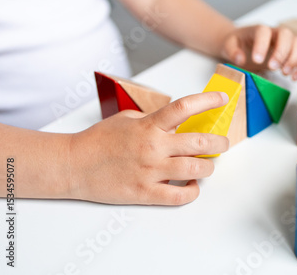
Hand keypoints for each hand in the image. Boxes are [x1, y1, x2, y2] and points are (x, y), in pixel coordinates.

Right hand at [66, 92, 229, 205]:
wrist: (73, 165)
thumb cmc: (98, 140)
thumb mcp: (127, 119)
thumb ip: (153, 120)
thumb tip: (176, 123)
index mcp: (148, 126)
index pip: (184, 107)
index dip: (207, 101)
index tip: (222, 100)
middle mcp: (153, 147)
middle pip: (199, 143)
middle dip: (219, 143)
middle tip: (222, 143)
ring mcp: (150, 172)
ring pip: (195, 170)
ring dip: (208, 167)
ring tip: (208, 165)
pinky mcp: (145, 193)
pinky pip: (179, 196)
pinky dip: (192, 191)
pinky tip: (192, 186)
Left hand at [221, 25, 296, 79]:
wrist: (242, 43)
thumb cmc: (237, 43)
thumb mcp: (228, 45)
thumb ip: (232, 51)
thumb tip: (240, 59)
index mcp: (259, 30)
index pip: (264, 31)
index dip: (262, 45)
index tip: (257, 60)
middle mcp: (275, 34)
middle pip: (286, 35)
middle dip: (282, 52)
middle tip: (273, 67)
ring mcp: (284, 43)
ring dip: (294, 59)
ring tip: (284, 72)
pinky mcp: (290, 54)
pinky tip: (295, 77)